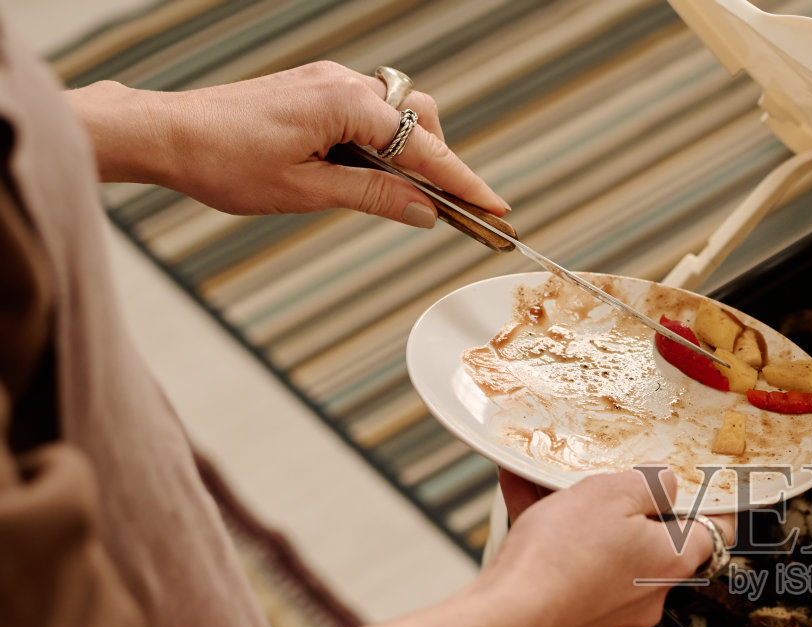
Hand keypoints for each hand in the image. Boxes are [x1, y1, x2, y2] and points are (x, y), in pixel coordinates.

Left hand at [67, 62, 507, 226]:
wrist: (168, 134)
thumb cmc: (225, 161)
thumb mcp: (306, 192)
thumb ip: (373, 198)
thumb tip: (424, 212)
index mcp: (346, 105)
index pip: (425, 150)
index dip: (463, 183)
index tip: (495, 207)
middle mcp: (344, 84)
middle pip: (422, 121)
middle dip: (438, 164)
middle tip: (442, 211)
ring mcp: (329, 83)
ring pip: (398, 115)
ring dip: (408, 155)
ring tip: (396, 198)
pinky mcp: (315, 90)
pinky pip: (369, 113)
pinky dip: (381, 144)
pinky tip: (365, 175)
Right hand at [483, 469, 731, 626]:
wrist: (509, 615)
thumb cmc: (561, 561)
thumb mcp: (612, 493)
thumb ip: (648, 483)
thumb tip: (664, 483)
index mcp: (672, 561)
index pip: (713, 531)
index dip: (710, 504)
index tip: (704, 487)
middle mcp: (649, 590)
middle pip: (654, 537)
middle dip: (629, 503)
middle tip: (612, 478)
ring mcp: (613, 604)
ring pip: (607, 545)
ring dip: (582, 511)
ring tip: (551, 481)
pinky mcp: (578, 609)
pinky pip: (573, 560)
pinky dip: (554, 531)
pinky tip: (525, 495)